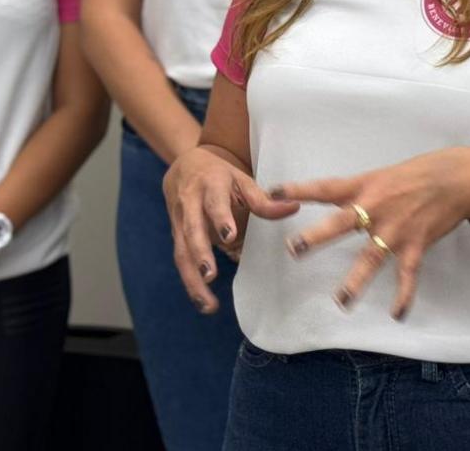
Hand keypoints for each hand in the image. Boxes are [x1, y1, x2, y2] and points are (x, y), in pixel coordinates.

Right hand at [164, 147, 298, 314]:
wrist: (184, 165)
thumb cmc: (219, 175)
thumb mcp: (241, 179)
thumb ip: (263, 199)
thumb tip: (294, 207)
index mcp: (210, 185)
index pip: (214, 202)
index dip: (220, 218)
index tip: (229, 236)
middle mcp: (190, 203)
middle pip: (191, 230)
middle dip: (199, 253)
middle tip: (210, 275)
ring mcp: (179, 221)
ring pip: (181, 251)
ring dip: (192, 279)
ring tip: (207, 304)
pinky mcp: (175, 235)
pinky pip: (180, 260)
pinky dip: (190, 282)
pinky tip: (202, 301)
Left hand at [273, 147, 469, 320]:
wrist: (457, 177)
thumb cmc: (419, 172)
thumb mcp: (384, 173)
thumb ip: (360, 190)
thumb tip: (338, 199)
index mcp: (365, 186)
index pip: (325, 188)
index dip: (297, 190)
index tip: (272, 192)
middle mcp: (376, 207)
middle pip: (340, 223)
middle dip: (316, 237)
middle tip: (294, 250)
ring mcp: (396, 229)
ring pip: (371, 258)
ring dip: (355, 282)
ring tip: (340, 302)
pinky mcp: (416, 245)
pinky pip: (407, 275)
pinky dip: (403, 296)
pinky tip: (397, 313)